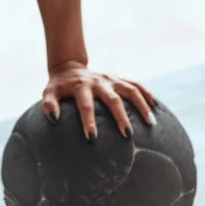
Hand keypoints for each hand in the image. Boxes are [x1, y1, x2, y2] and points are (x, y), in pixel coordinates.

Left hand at [41, 60, 157, 140]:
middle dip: (121, 117)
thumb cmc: (59, 86)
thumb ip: (49, 105)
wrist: (69, 67)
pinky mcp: (118, 79)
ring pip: (130, 89)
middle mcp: (99, 81)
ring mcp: (111, 79)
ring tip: (151, 124)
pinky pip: (136, 84)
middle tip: (128, 135)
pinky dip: (146, 94)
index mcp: (81, 86)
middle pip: (113, 98)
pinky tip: (155, 107)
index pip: (85, 104)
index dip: (88, 121)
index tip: (92, 138)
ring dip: (141, 105)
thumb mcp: (49, 93)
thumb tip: (53, 120)